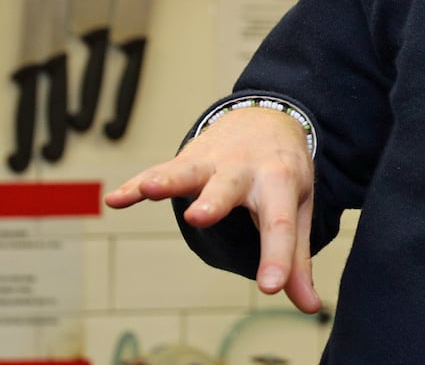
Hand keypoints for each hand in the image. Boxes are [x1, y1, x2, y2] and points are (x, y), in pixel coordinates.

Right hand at [104, 106, 322, 312]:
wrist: (268, 119)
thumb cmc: (283, 173)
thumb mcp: (298, 209)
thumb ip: (296, 258)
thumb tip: (309, 306)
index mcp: (280, 183)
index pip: (279, 224)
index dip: (276, 256)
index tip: (271, 286)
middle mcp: (245, 170)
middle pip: (228, 188)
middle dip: (214, 202)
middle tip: (199, 217)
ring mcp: (213, 162)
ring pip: (188, 171)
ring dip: (168, 180)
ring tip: (150, 190)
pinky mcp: (186, 160)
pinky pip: (157, 171)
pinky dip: (135, 185)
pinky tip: (115, 200)